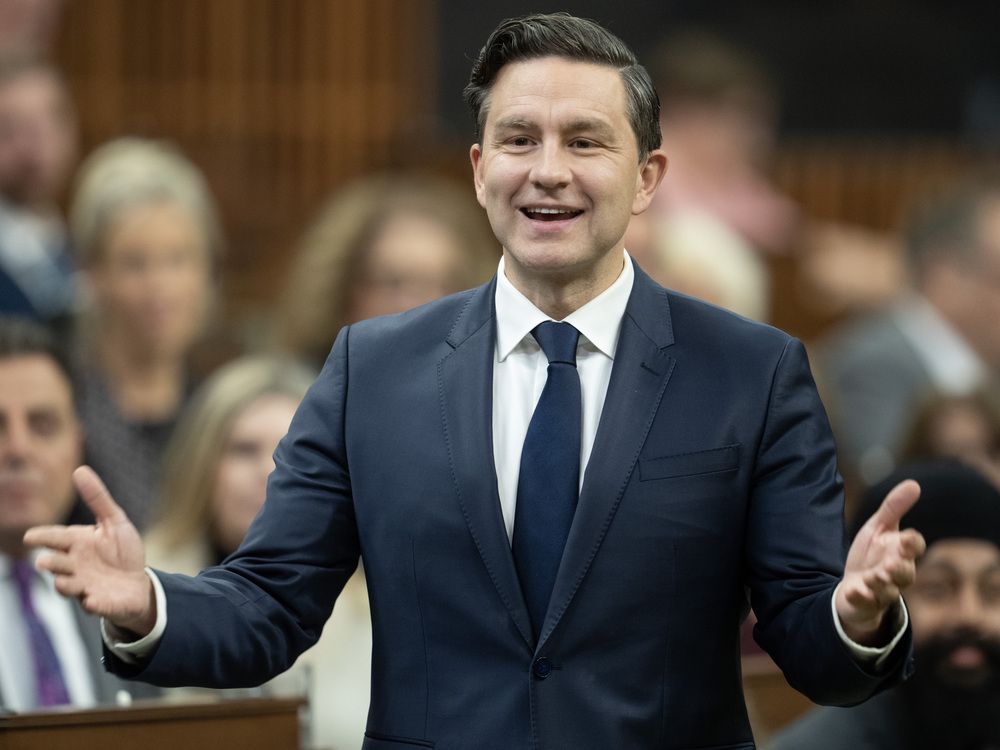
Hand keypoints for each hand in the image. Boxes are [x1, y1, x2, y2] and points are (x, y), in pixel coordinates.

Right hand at [22, 466, 155, 636]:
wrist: (138, 583)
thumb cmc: (122, 552)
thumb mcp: (114, 521)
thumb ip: (98, 499)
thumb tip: (79, 470)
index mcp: (77, 543)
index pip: (56, 538)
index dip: (43, 537)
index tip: (31, 537)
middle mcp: (76, 566)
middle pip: (57, 564)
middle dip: (51, 563)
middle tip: (45, 561)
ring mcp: (86, 586)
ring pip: (68, 586)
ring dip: (65, 584)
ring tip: (62, 581)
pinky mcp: (100, 603)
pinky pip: (94, 605)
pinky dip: (93, 603)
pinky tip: (93, 600)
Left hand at [836, 478, 925, 644]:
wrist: (855, 585)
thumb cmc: (872, 555)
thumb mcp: (879, 528)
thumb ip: (893, 508)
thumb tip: (914, 484)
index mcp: (901, 552)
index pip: (914, 547)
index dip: (912, 543)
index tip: (905, 538)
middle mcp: (896, 573)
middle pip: (906, 573)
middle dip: (900, 569)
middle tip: (890, 564)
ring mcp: (882, 590)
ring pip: (888, 591)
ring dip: (881, 584)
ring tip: (871, 577)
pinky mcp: (866, 602)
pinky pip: (866, 603)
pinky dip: (861, 597)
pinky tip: (854, 591)